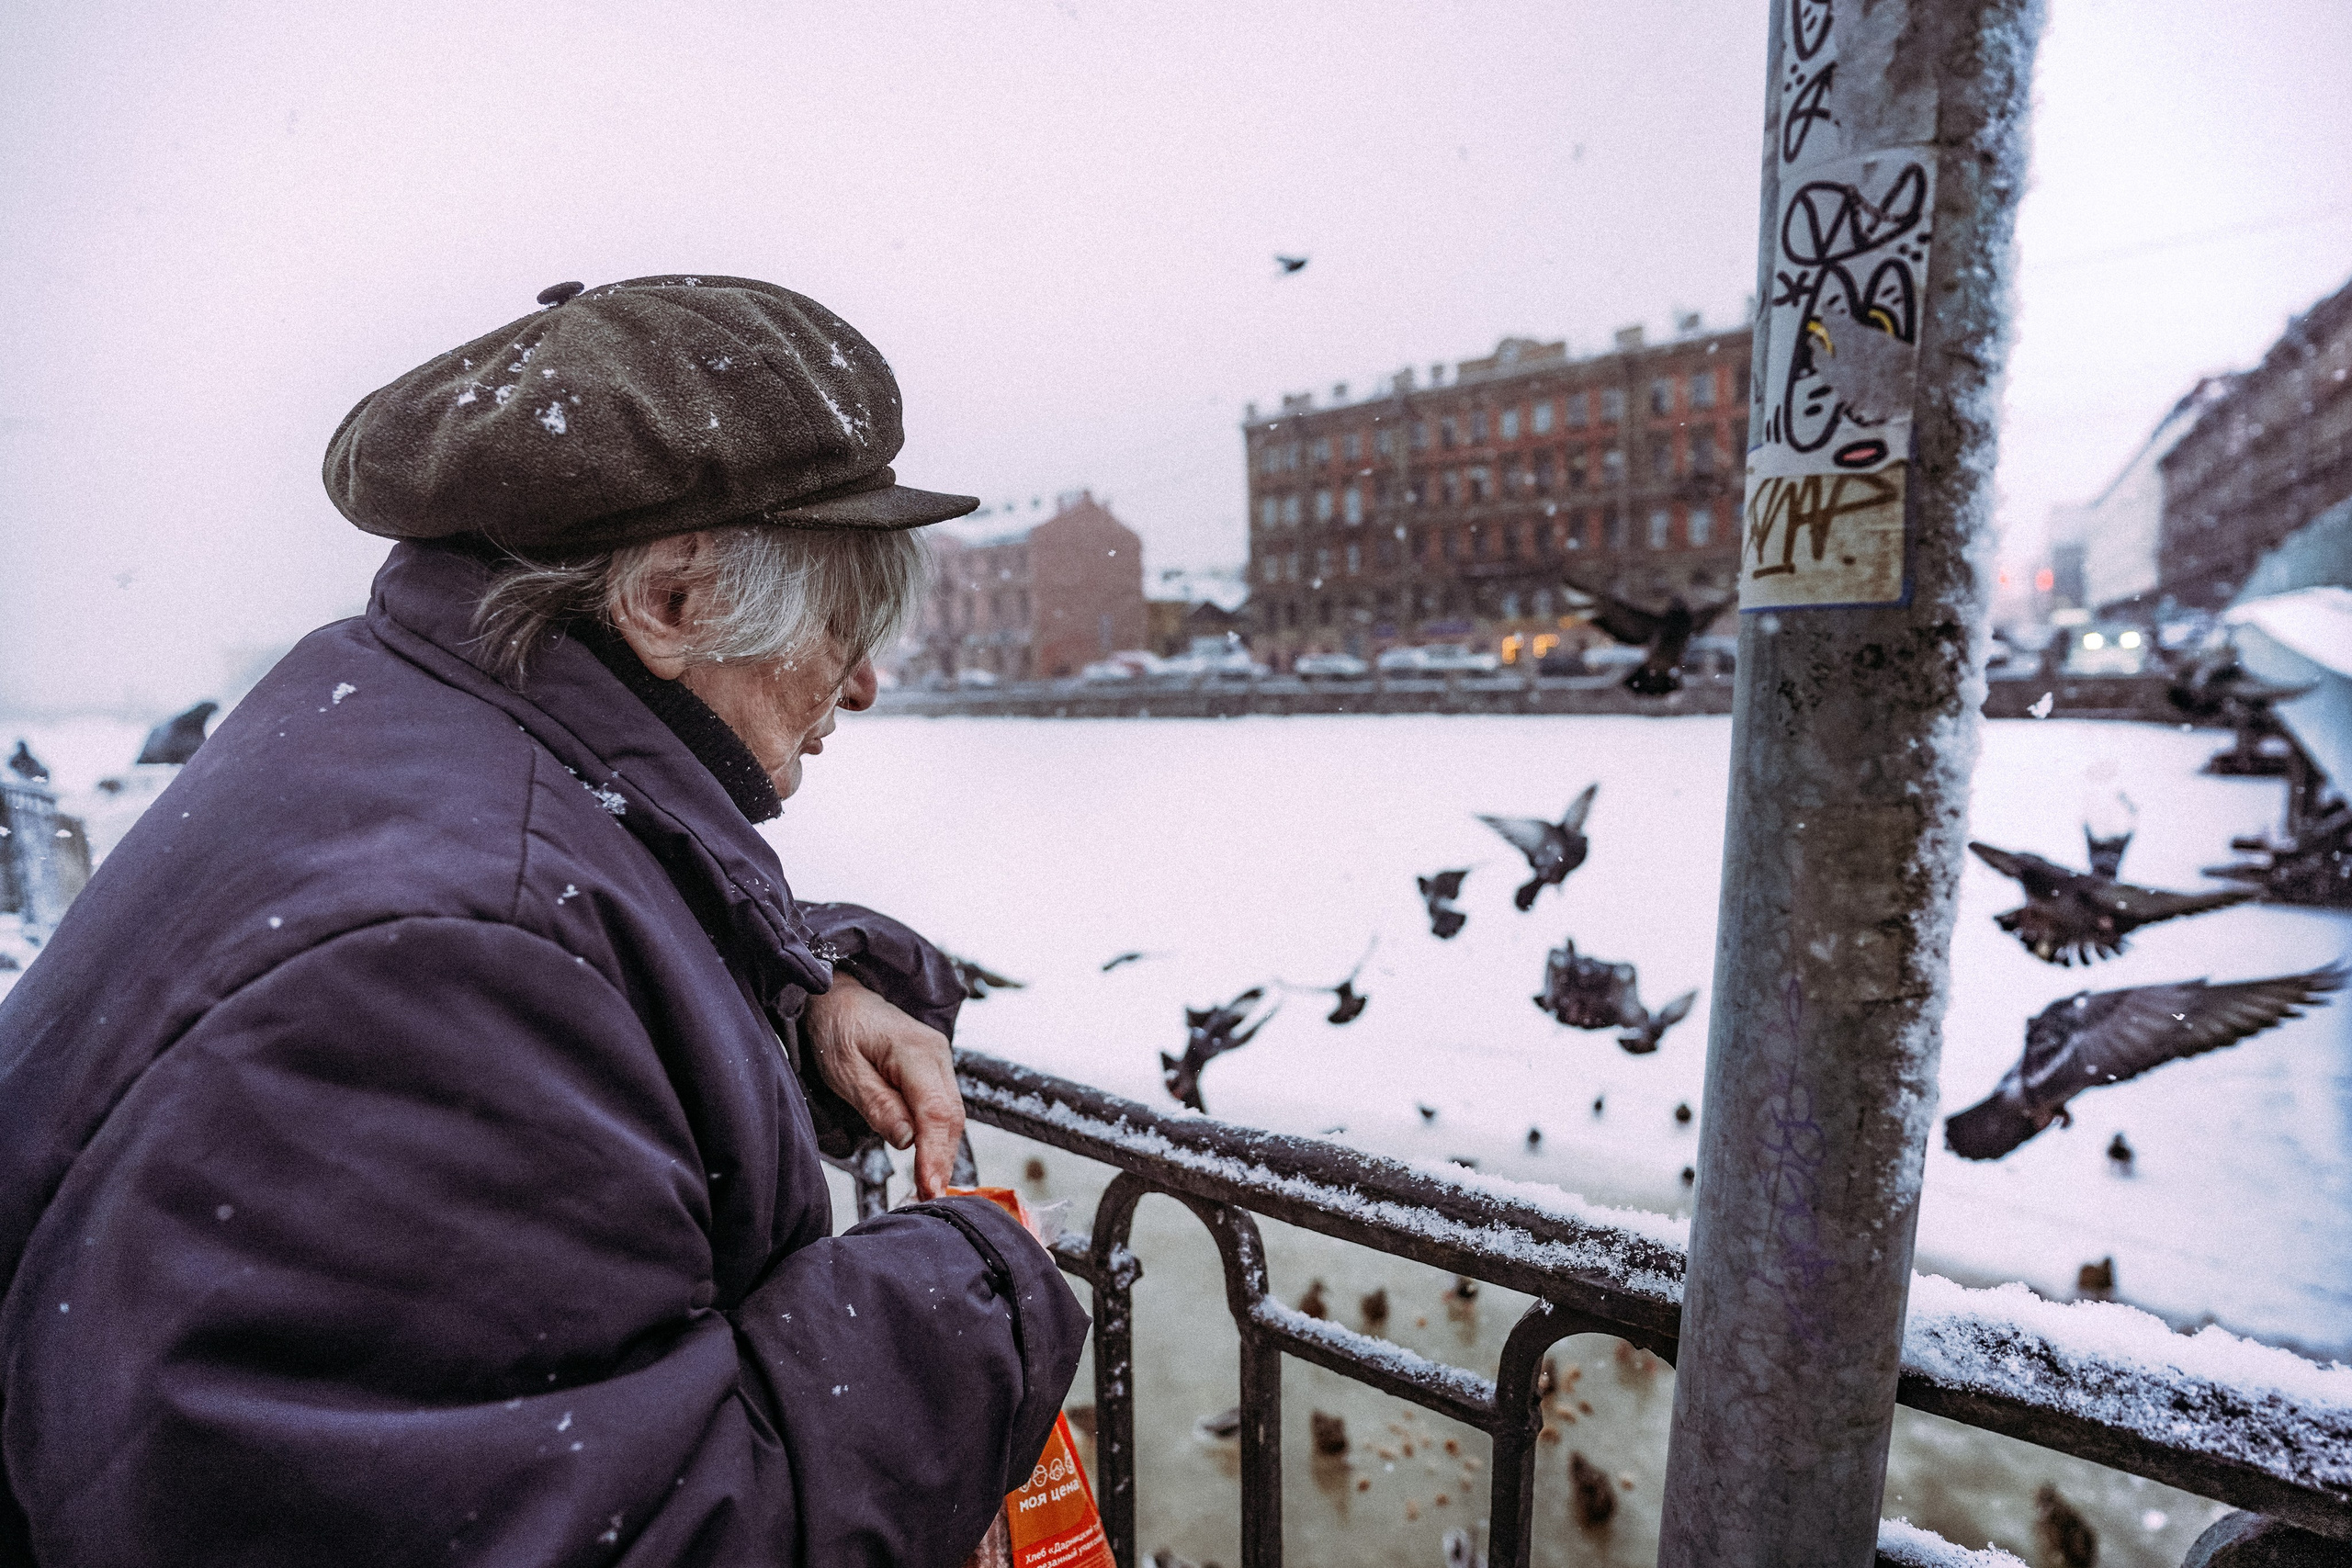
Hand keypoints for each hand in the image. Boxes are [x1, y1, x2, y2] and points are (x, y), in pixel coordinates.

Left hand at [803, 972, 965, 1198]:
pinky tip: (928, 1160)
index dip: (936, 1154)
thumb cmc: (836, 1029)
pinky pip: (943, 1107)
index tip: (930, 1188)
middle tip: (929, 1198)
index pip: (935, 1111)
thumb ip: (877, 1105)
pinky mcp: (935, 1069)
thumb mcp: (844, 1070)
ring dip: (942, 1152)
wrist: (839, 997)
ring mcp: (940, 1059)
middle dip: (943, 1160)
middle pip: (951, 1116)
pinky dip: (938, 1136)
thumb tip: (907, 1140)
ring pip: (952, 1115)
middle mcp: (937, 1054)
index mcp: (915, 1051)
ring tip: (928, 1188)